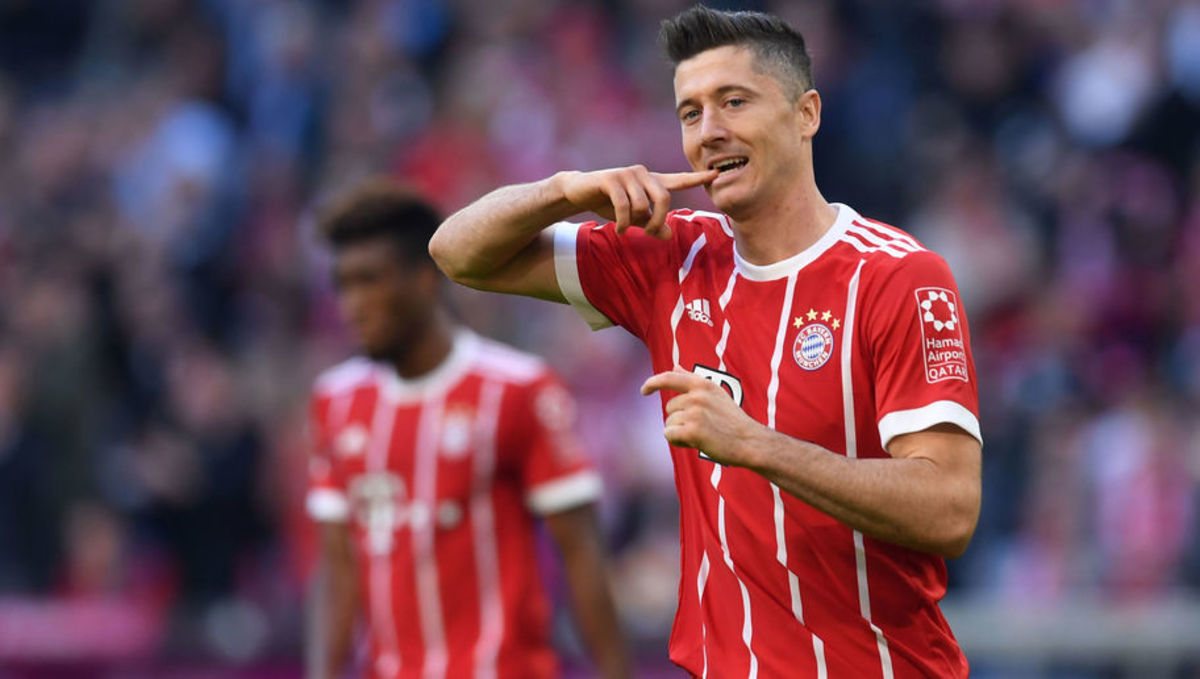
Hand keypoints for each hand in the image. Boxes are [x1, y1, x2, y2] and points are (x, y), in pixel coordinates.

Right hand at [556, 165, 718, 238]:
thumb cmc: (609, 203)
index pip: (679, 180)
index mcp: (652, 182)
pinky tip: (617, 229)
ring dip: (634, 222)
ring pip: (643, 205)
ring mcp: (627, 174)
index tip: (717, 173)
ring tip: (625, 228)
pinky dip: (622, 222)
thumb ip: (652, 224)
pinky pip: (624, 205)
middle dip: (658, 220)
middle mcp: (643, 174)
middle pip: (665, 198)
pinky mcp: (611, 178)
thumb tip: (669, 236)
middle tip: (648, 232)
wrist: (579, 191)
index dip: (698, 178)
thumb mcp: (633, 217)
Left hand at [640, 369, 759, 464]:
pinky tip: (694, 442)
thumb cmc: (732, 420)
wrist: (750, 442)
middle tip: (702, 427)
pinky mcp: (693, 431)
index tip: (644, 390)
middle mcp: (697, 396)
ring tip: (702, 434)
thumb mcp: (715, 393)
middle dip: (680, 420)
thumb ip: (692, 380)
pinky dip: (678, 441)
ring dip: (680, 432)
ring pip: (669, 423)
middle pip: (669, 408)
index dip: (652, 383)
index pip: (669, 378)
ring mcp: (695, 413)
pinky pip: (670, 435)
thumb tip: (675, 366)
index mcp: (702, 384)